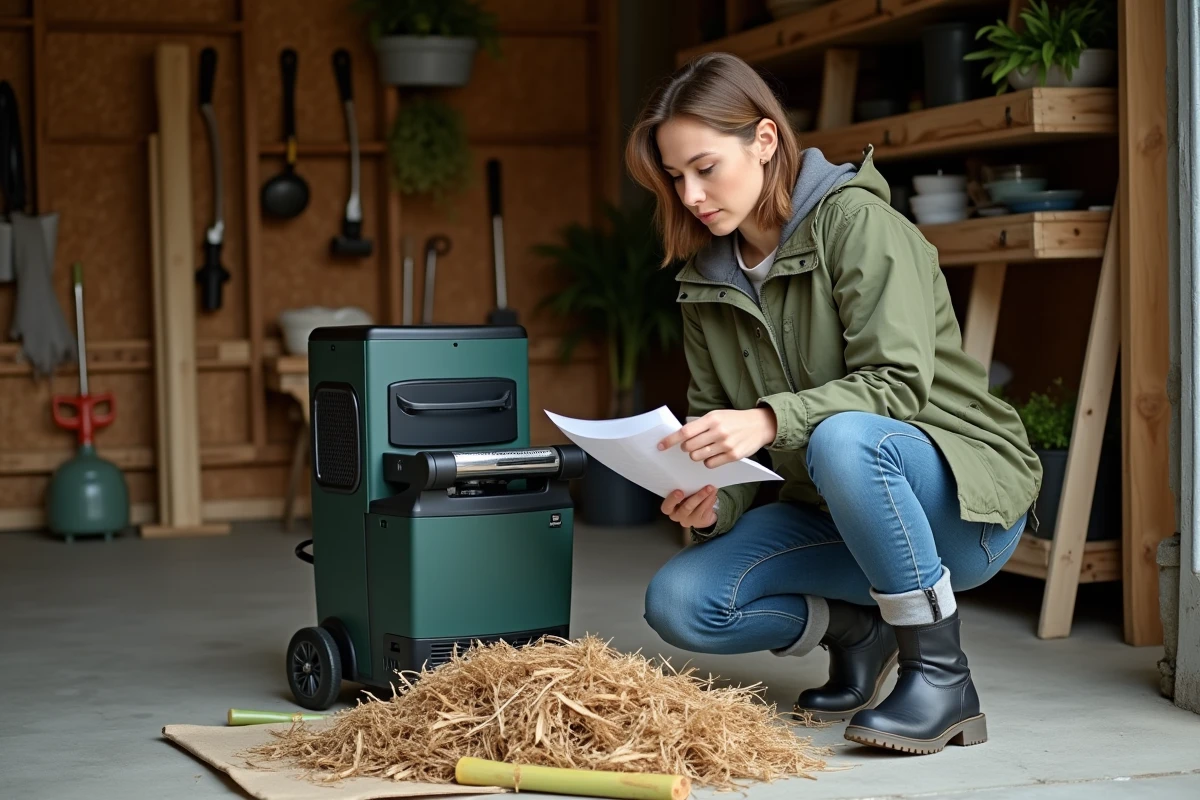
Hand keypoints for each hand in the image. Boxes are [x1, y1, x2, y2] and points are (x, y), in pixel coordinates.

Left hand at [657, 408, 776, 467]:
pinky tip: (715, 455)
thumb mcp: (717, 415)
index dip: (670, 440)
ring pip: (697, 457)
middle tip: (692, 445)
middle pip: (689, 447)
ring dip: (697, 455)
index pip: (685, 432)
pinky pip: (710, 464)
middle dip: (686, 448)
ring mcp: (726, 445)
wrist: (759, 425)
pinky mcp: (733, 456)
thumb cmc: (734, 420)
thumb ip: (700, 425)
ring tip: (705, 449)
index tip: (660, 446)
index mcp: (712, 419)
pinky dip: (708, 461)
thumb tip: (681, 436)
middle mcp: (718, 431)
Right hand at [661, 485, 717, 528]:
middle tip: (707, 487)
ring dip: (707, 497)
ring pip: (699, 509)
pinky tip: (713, 494)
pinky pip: (707, 511)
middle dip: (698, 497)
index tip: (679, 491)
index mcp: (669, 509)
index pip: (667, 507)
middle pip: (686, 508)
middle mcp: (678, 516)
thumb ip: (683, 487)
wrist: (697, 511)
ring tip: (712, 488)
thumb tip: (691, 474)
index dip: (672, 500)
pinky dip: (711, 500)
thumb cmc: (686, 498)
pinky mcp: (701, 522)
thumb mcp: (682, 493)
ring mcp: (690, 521)